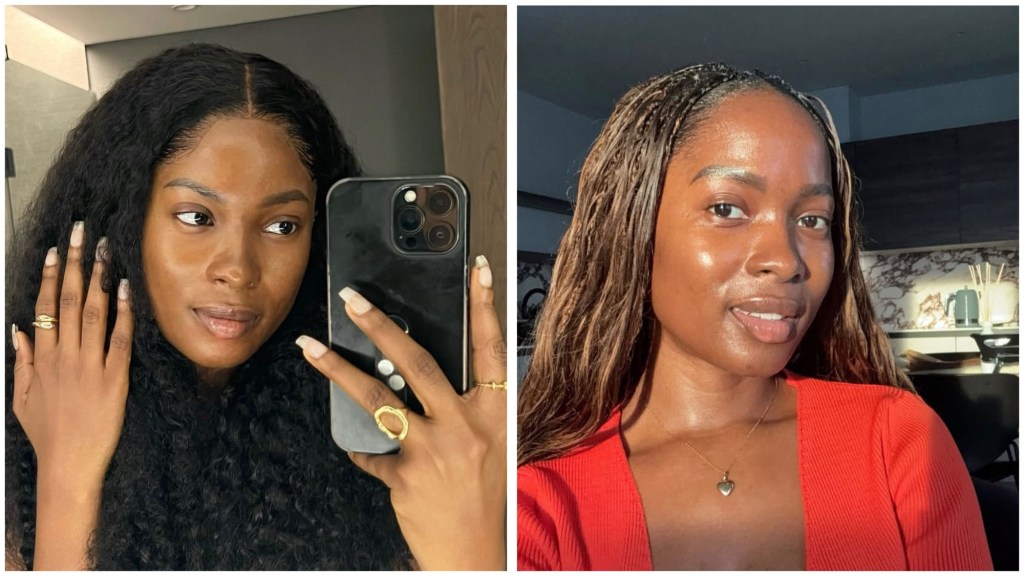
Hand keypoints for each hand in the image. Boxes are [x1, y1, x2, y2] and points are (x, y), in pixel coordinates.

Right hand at [11, 221, 133, 487]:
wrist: (69, 464)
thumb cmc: (47, 434)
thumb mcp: (23, 397)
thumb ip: (22, 361)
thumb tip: (18, 330)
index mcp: (42, 358)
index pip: (44, 307)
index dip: (49, 276)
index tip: (55, 251)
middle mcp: (64, 355)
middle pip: (67, 300)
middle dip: (75, 263)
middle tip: (82, 234)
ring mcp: (89, 364)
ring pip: (92, 312)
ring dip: (98, 278)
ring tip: (104, 251)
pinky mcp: (114, 377)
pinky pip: (119, 338)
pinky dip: (123, 312)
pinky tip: (125, 289)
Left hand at [297, 254, 505, 569]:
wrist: (474, 555)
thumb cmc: (486, 498)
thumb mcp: (493, 445)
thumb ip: (469, 408)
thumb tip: (425, 374)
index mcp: (496, 415)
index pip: (493, 348)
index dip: (486, 305)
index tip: (478, 269)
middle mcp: (465, 427)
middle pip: (418, 363)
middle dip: (381, 326)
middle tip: (353, 300)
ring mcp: (432, 451)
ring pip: (378, 398)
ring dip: (339, 368)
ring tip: (312, 347)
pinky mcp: (404, 476)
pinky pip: (371, 451)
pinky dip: (362, 447)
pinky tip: (357, 445)